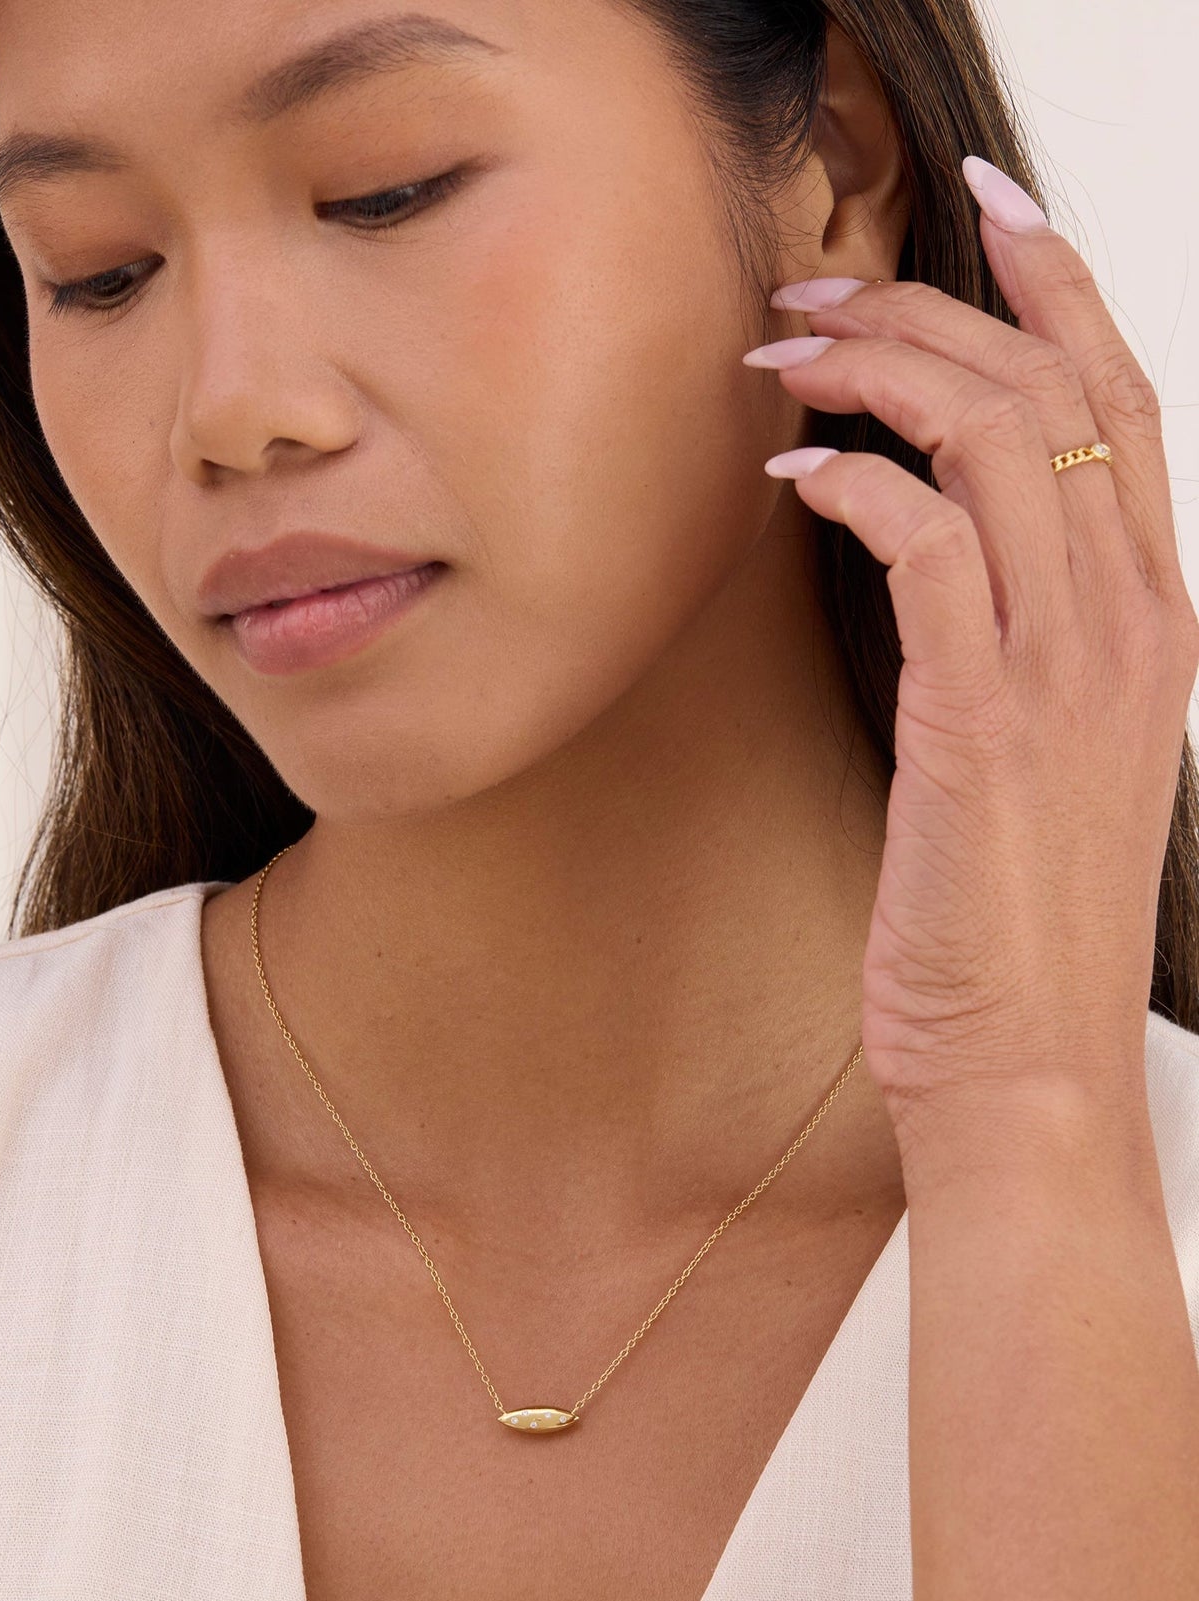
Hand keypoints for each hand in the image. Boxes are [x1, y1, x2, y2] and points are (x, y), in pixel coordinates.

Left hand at [743, 155, 1197, 1134]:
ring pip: (997, 439)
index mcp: (1150, 618)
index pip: (1123, 399)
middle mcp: (1128, 621)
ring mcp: (1066, 667)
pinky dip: (858, 483)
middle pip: (1054, 388)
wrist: (1026, 1063)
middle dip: (931, 306)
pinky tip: (793, 476)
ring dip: (879, 373)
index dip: (1055, 283)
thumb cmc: (1012, 919)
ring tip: (783, 361)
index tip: (978, 204)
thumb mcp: (1044, 755)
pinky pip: (928, 544)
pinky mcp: (983, 719)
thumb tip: (931, 540)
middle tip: (814, 292)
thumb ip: (1016, 638)